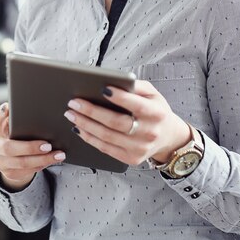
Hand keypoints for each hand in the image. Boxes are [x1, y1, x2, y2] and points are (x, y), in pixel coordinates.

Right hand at [0, 103, 65, 190]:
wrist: (5, 152)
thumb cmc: (11, 129)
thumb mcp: (10, 119)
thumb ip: (16, 112)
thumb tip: (24, 107)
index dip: (1, 114)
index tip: (9, 109)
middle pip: (8, 148)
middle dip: (30, 147)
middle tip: (48, 145)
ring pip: (21, 163)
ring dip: (42, 159)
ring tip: (58, 155)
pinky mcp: (8, 173)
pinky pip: (27, 171)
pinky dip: (41, 165)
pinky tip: (52, 160)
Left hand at [63, 79, 189, 166]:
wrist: (168, 137)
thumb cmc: (155, 111)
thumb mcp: (153, 94)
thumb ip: (136, 86)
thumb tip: (113, 81)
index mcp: (156, 113)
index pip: (136, 104)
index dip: (119, 97)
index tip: (102, 88)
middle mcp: (149, 132)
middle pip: (115, 122)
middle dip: (91, 111)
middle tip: (73, 102)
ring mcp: (140, 148)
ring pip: (107, 137)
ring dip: (85, 124)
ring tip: (71, 114)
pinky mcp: (131, 159)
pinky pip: (105, 148)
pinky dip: (89, 138)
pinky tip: (79, 128)